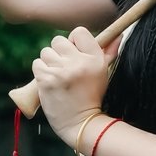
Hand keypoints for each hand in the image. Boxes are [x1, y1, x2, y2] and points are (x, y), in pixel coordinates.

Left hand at [30, 26, 113, 146]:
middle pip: (58, 40)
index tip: (74, 53)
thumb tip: (118, 34)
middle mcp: (78, 62)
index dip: (74, 41)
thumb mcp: (103, 73)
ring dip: (49, 62)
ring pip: (46, 52)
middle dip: (59, 52)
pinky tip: (49, 81)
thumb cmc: (92, 97)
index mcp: (94, 58)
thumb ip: (109, 52)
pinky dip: (41, 72)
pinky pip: (37, 64)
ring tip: (57, 76)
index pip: (78, 31)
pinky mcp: (46, 80)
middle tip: (64, 68)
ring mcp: (61, 71)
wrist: (81, 123)